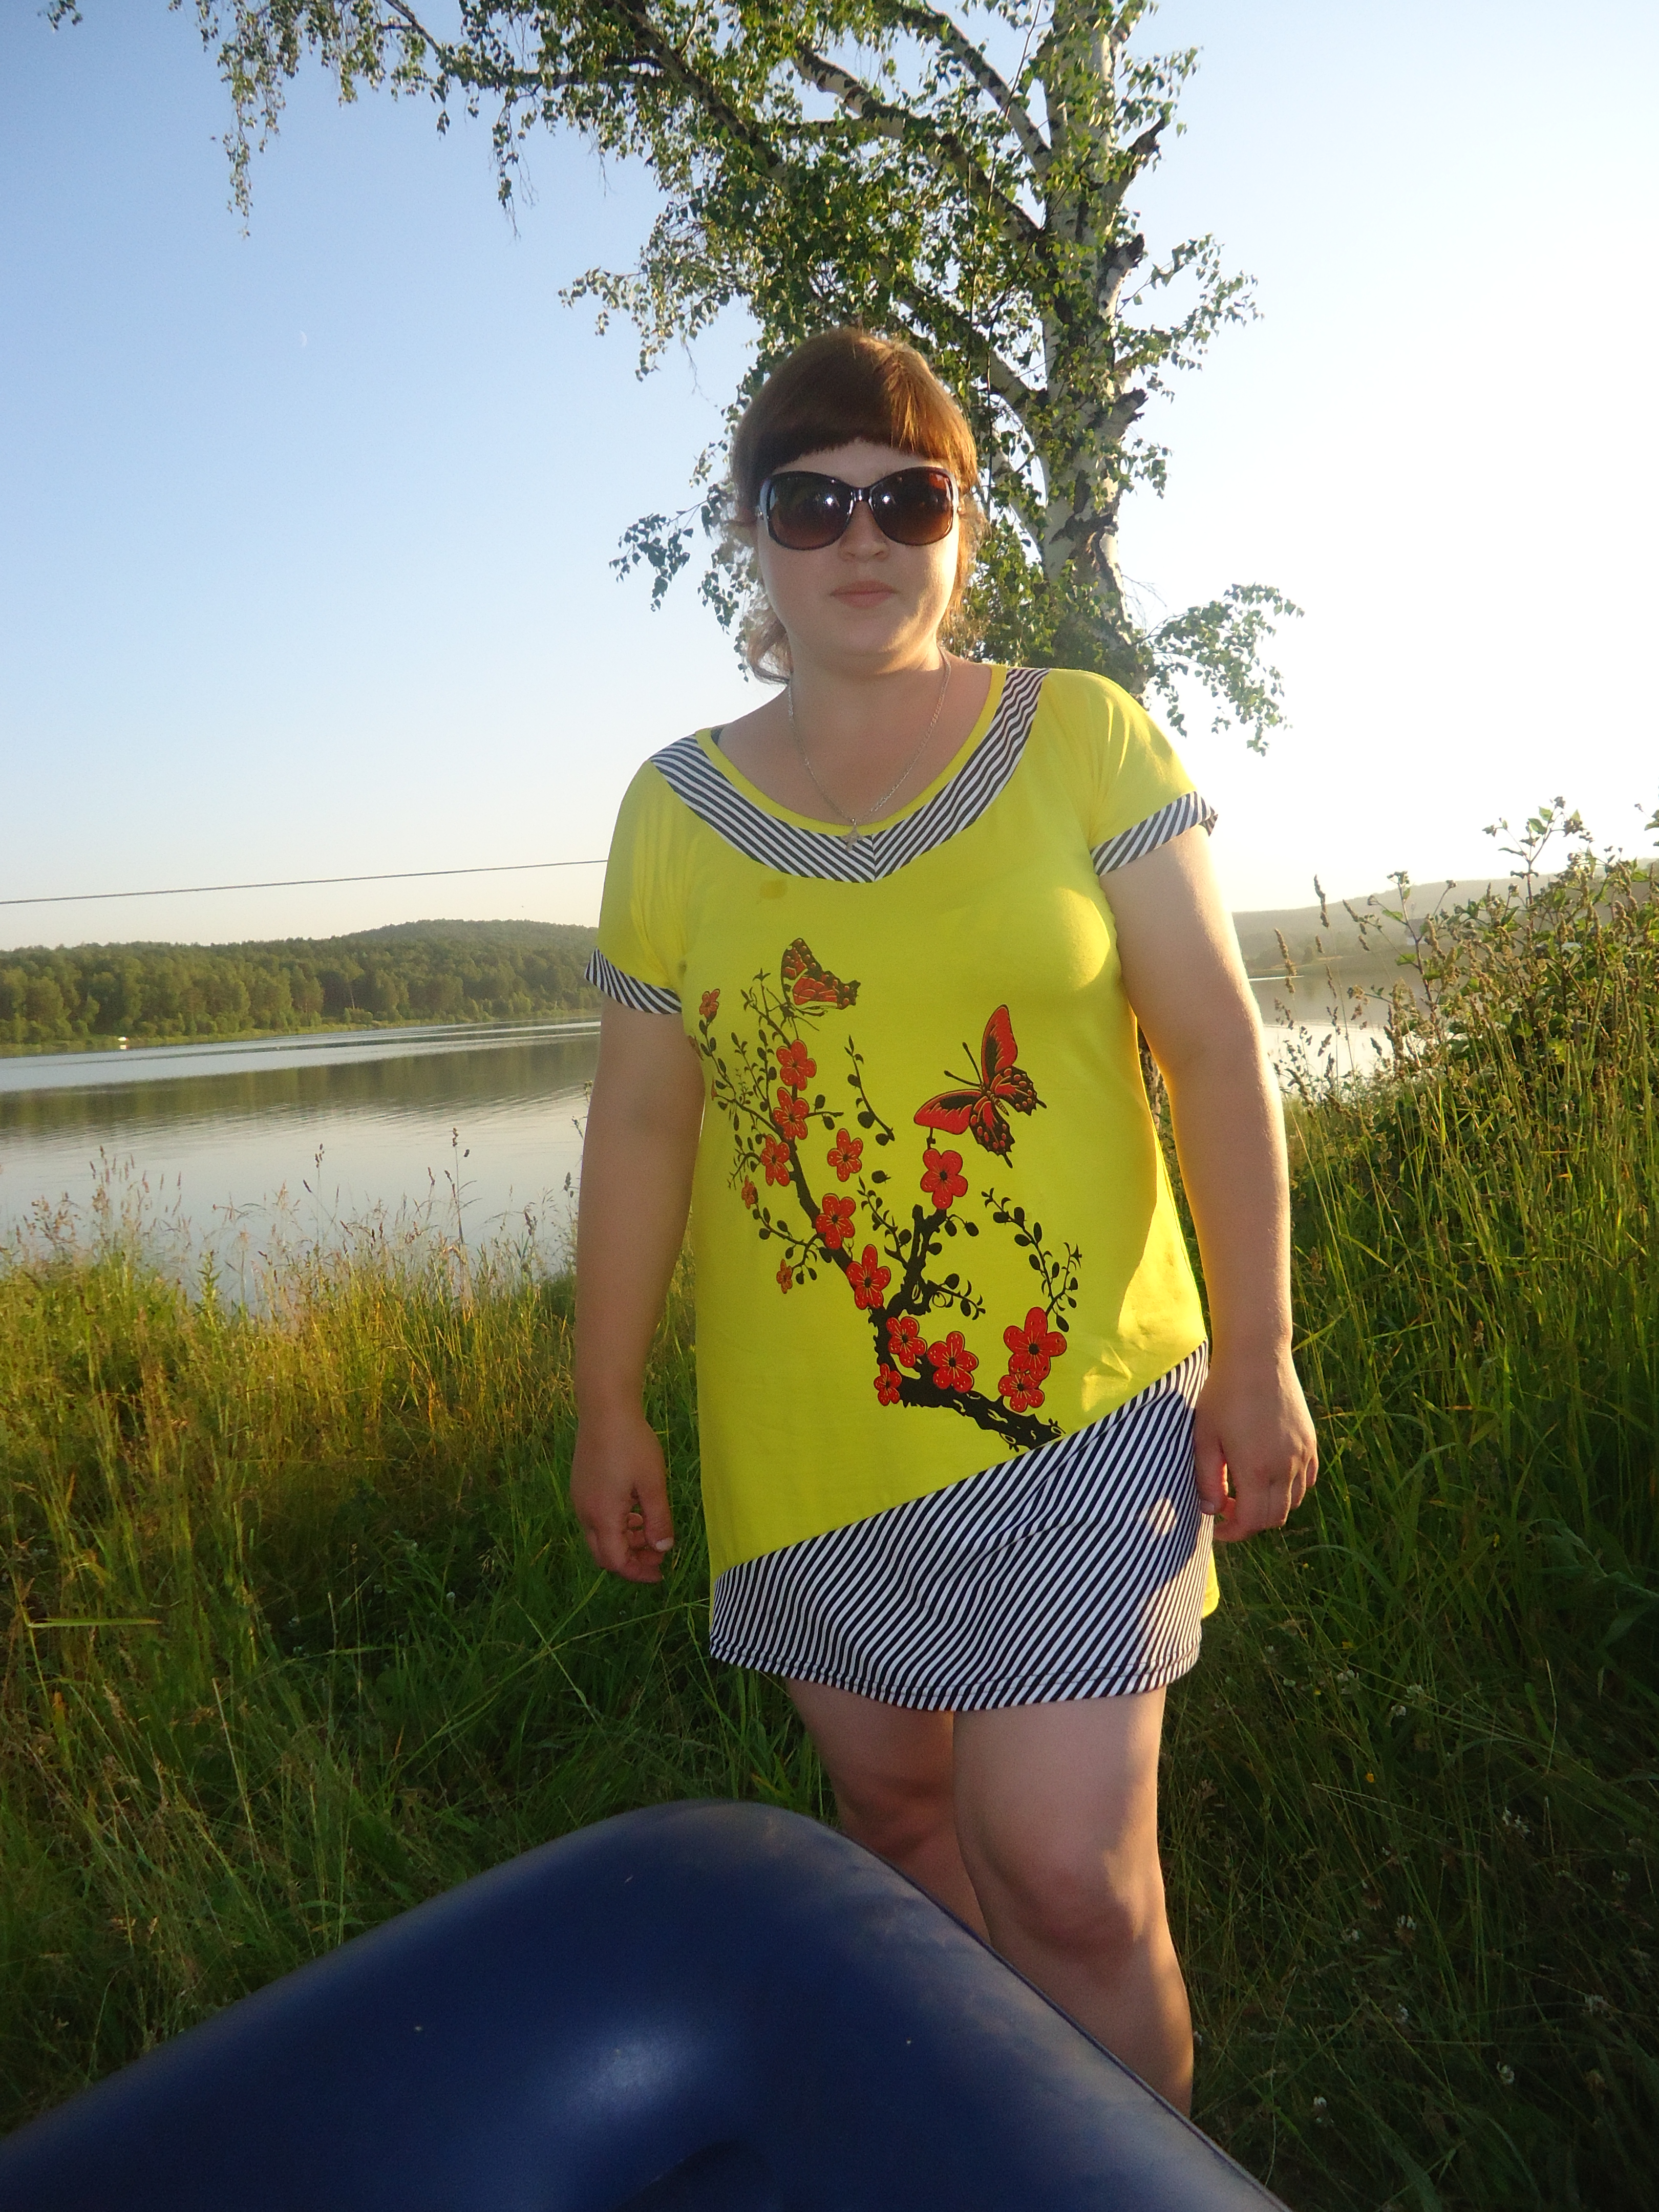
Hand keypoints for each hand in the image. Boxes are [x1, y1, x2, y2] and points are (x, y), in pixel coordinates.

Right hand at [570, 1405, 675, 1581]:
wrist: (605, 1409)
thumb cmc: (632, 1444)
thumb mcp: (653, 1484)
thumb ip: (658, 1520)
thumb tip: (664, 1548)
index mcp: (602, 1516)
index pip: (616, 1561)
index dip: (638, 1572)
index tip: (660, 1571)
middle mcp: (585, 1513)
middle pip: (604, 1553)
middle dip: (631, 1560)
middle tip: (657, 1554)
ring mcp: (580, 1499)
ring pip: (600, 1536)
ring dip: (625, 1541)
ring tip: (650, 1529)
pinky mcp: (581, 1487)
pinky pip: (596, 1518)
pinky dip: (616, 1524)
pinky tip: (635, 1510)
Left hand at [1193, 1352, 1316, 1544]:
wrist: (1256, 1357)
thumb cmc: (1223, 1395)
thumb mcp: (1205, 1438)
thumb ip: (1207, 1479)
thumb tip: (1211, 1512)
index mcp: (1256, 1470)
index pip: (1251, 1522)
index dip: (1232, 1532)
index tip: (1216, 1527)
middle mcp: (1285, 1467)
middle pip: (1274, 1517)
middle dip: (1250, 1522)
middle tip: (1227, 1508)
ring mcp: (1302, 1455)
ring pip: (1294, 1501)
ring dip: (1270, 1506)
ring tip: (1246, 1490)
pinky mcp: (1310, 1441)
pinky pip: (1307, 1480)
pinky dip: (1291, 1489)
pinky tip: (1270, 1474)